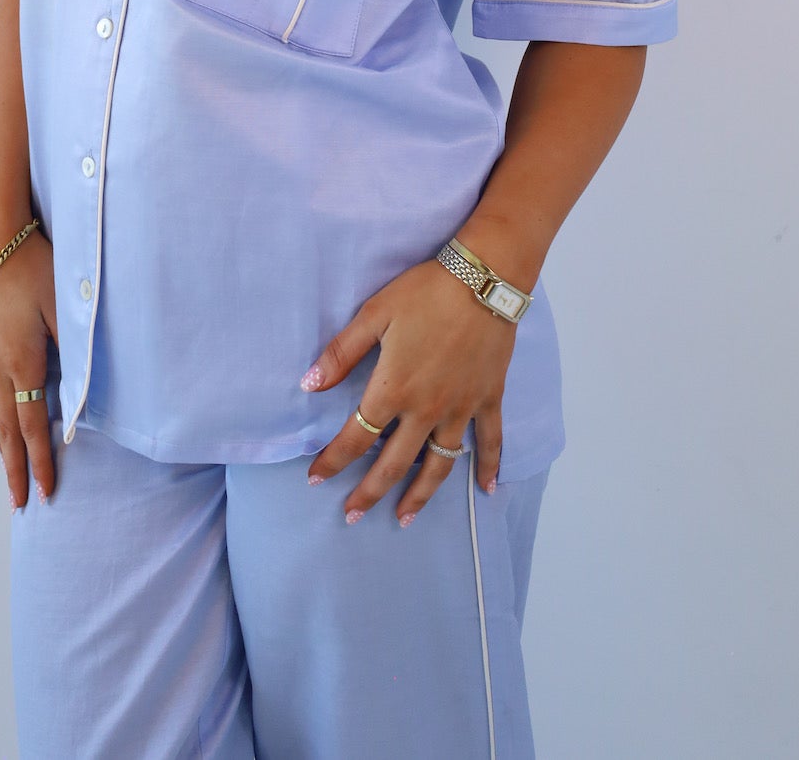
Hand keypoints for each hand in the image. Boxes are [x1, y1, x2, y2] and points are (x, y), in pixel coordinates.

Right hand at [0, 229, 58, 509]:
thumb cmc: (36, 266)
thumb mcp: (64, 305)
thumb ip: (76, 349)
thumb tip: (84, 392)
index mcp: (23, 362)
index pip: (32, 426)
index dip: (40, 462)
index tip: (45, 494)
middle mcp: (0, 365)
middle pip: (7, 430)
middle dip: (14, 469)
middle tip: (19, 504)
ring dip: (1, 447)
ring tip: (8, 473)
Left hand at [301, 259, 516, 525]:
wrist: (483, 281)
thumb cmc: (424, 293)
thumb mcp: (374, 314)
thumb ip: (341, 353)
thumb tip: (308, 385)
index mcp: (393, 389)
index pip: (355, 437)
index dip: (333, 460)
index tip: (315, 478)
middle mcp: (426, 410)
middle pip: (393, 463)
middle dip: (369, 493)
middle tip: (351, 516)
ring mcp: (460, 409)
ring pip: (439, 466)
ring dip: (420, 496)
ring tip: (404, 518)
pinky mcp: (488, 400)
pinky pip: (491, 442)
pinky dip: (490, 467)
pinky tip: (487, 490)